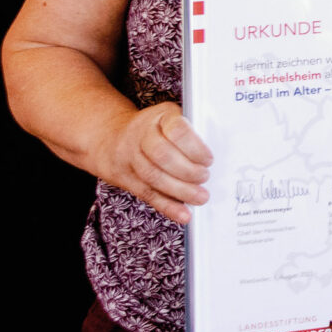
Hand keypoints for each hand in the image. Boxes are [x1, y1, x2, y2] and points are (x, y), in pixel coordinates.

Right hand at [95, 101, 211, 224]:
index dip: (194, 147)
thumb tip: (219, 155)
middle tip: (205, 177)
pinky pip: (147, 195)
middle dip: (187, 171)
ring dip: (180, 191)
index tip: (209, 159)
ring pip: (153, 177)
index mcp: (160, 116)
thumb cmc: (157, 128)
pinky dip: (167, 207)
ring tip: (200, 197)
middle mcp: (141, 134)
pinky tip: (184, 215)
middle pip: (162, 155)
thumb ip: (191, 132)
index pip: (177, 129)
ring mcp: (130, 156)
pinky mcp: (126, 178)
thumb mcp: (173, 119)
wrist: (112, 138)